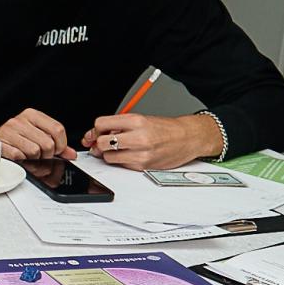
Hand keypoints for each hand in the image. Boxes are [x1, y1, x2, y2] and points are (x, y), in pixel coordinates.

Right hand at [0, 109, 76, 160]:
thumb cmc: (17, 136)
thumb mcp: (38, 133)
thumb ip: (57, 143)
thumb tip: (71, 154)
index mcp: (32, 114)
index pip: (58, 129)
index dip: (61, 144)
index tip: (57, 150)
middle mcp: (20, 120)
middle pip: (48, 144)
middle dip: (47, 154)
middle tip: (41, 154)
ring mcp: (9, 131)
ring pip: (34, 151)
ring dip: (33, 158)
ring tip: (28, 154)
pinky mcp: (1, 143)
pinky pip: (19, 156)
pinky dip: (21, 159)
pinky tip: (19, 155)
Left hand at [83, 113, 219, 170]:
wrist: (188, 138)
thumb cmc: (165, 128)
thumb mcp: (141, 119)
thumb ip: (117, 125)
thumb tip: (94, 134)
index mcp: (136, 121)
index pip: (101, 124)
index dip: (95, 129)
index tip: (96, 132)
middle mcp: (139, 137)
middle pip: (101, 142)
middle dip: (98, 143)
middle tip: (102, 142)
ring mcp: (141, 153)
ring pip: (108, 157)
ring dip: (109, 154)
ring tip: (118, 148)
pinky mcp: (143, 166)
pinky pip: (121, 165)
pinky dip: (120, 160)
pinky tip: (128, 154)